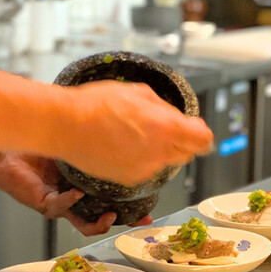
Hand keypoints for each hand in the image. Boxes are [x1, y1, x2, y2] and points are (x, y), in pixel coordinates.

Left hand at [0, 150, 152, 235]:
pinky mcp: (43, 202)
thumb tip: (118, 116)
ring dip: (98, 221)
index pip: (111, 196)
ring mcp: (59, 202)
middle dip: (122, 219)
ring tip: (111, 215)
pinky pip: (60, 207)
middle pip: (103, 215)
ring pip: (83, 222)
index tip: (149, 205)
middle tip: (139, 219)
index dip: (130, 203)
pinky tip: (78, 192)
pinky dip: (70, 200)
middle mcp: (74, 196)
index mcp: (84, 181)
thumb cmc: (34, 140)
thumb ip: (92, 135)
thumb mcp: (71, 138)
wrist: (3, 147)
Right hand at [57, 81, 212, 185]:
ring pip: (165, 162)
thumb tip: (177, 118)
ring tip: (135, 135)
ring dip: (159, 151)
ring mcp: (144, 168)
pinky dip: (141, 160)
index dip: (201, 132)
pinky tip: (124, 146)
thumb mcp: (138, 92)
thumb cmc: (95, 105)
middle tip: (163, 129)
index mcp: (166, 127)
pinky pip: (146, 170)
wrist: (67, 126)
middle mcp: (159, 152)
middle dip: (181, 141)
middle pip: (187, 152)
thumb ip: (164, 108)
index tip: (197, 130)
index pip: (203, 138)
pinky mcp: (129, 179)